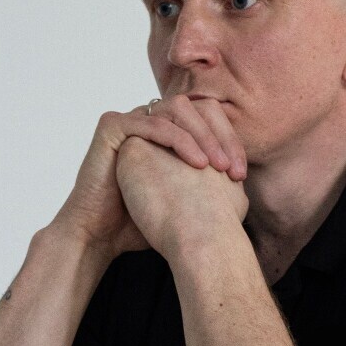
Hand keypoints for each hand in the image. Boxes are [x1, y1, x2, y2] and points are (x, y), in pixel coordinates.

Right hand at [55, 96, 247, 259]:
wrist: (102, 236)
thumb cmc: (140, 224)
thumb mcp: (183, 202)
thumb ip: (206, 189)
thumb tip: (243, 194)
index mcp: (164, 132)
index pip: (205, 119)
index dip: (227, 142)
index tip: (240, 175)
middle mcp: (146, 120)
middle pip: (195, 109)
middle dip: (220, 137)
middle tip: (234, 168)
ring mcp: (129, 119)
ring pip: (176, 111)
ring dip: (203, 137)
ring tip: (219, 167)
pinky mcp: (112, 126)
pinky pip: (153, 123)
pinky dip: (179, 140)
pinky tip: (198, 164)